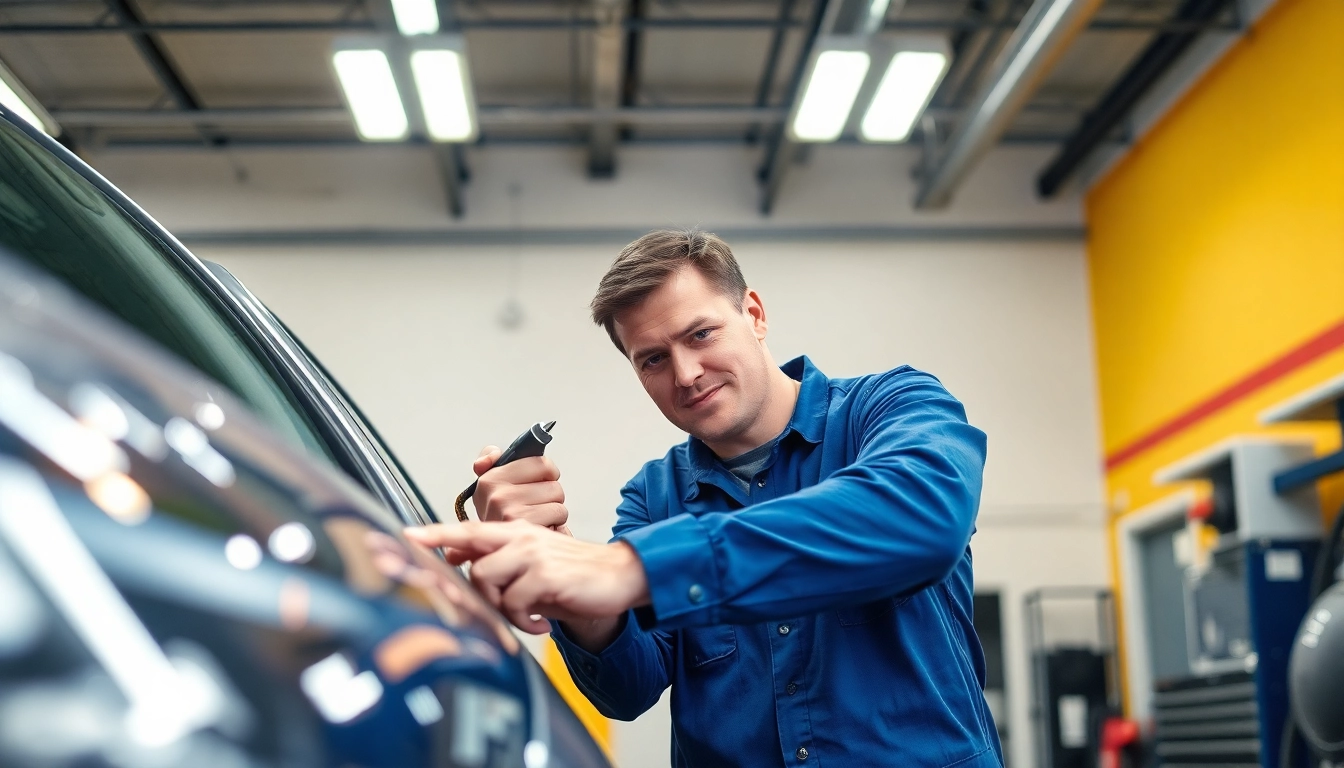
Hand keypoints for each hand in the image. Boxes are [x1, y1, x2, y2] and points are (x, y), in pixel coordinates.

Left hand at [403, 521, 649, 633]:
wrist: (621, 576)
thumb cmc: (577, 577)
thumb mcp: (537, 572)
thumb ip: (506, 574)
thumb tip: (473, 586)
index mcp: (517, 534)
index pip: (469, 529)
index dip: (438, 533)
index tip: (408, 535)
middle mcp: (521, 537)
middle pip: (472, 555)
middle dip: (472, 589)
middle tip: (491, 611)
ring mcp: (532, 553)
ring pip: (487, 580)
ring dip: (501, 608)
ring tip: (525, 619)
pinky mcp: (545, 574)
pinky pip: (513, 602)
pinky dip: (522, 621)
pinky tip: (540, 625)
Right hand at [471, 445, 570, 533]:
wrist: (509, 557)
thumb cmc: (509, 518)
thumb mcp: (496, 486)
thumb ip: (491, 460)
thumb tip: (489, 457)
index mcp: (487, 480)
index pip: (540, 462)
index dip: (545, 473)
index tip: (536, 483)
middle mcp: (493, 494)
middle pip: (551, 478)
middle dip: (550, 492)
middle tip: (536, 505)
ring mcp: (506, 508)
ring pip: (557, 494)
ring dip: (554, 508)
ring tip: (538, 518)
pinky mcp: (523, 524)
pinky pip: (558, 511)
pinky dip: (557, 522)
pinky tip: (542, 528)